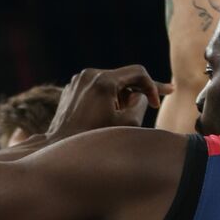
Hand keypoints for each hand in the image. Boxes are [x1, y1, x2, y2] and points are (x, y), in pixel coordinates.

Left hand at [46, 65, 168, 140]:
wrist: (60, 146)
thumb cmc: (94, 138)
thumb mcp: (126, 123)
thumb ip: (140, 103)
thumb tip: (138, 93)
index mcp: (103, 80)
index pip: (138, 72)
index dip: (152, 86)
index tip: (155, 104)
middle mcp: (89, 74)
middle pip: (124, 76)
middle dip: (139, 90)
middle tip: (158, 99)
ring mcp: (78, 80)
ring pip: (110, 82)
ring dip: (122, 95)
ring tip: (124, 114)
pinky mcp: (71, 88)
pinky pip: (95, 87)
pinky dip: (106, 97)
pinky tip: (109, 113)